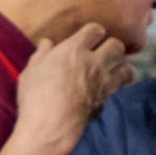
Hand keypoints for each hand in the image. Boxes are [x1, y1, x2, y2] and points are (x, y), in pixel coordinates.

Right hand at [10, 23, 132, 154]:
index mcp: (73, 48)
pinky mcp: (106, 96)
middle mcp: (93, 60)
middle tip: (105, 52)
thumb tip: (47, 43)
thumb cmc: (35, 96)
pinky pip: (121, 82)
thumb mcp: (31, 70)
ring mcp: (102, 79)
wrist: (49, 125)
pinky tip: (115, 83)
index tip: (91, 38)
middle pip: (116, 45)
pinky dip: (121, 81)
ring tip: (114, 67)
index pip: (95, 30)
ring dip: (120, 63)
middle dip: (113, 46)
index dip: (94, 32)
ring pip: (124, 64)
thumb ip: (41, 54)